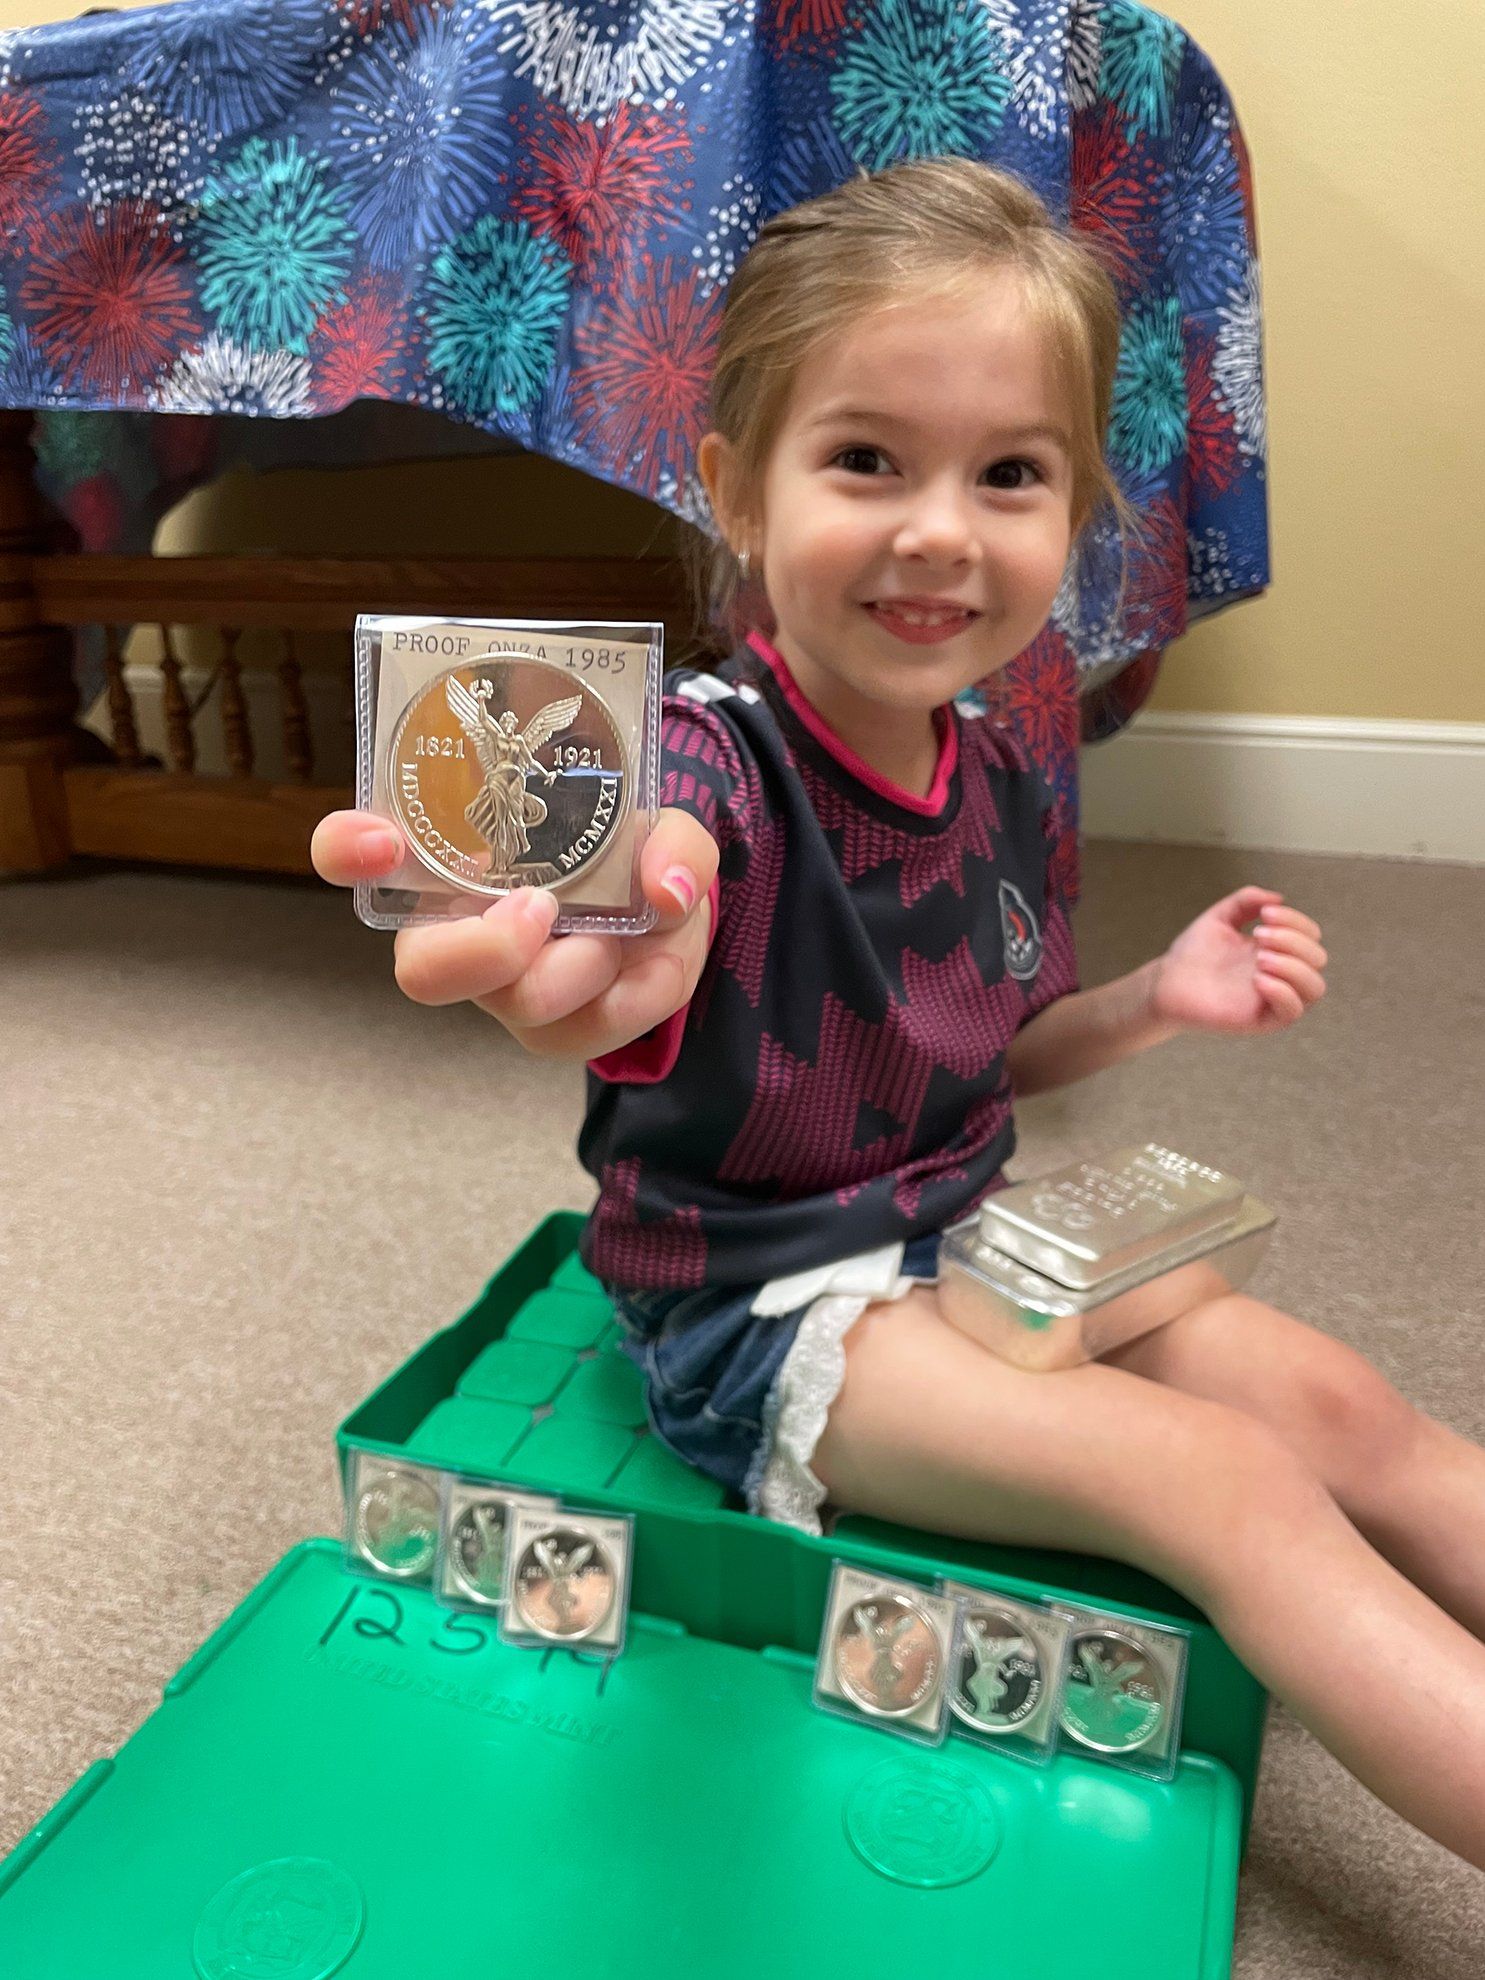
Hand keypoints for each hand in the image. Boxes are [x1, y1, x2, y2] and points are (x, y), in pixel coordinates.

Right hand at [309, 805, 718, 1058]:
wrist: (668, 912)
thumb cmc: (625, 855)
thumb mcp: (656, 822)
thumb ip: (671, 841)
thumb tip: (666, 890)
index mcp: (448, 857)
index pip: (349, 852)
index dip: (346, 849)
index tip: (382, 840)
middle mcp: (457, 932)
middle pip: (425, 971)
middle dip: (486, 950)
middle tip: (542, 907)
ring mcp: (502, 990)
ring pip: (523, 1003)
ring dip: (593, 962)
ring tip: (629, 927)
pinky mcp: (554, 1032)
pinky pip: (591, 1031)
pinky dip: (644, 991)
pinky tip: (659, 962)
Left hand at [1148, 887, 1326, 1035]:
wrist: (1166, 982)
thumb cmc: (1193, 953)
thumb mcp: (1221, 917)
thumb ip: (1246, 900)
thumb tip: (1278, 898)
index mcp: (1277, 950)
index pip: (1311, 936)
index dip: (1296, 921)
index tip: (1265, 913)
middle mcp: (1282, 974)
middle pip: (1318, 959)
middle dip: (1293, 940)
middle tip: (1258, 935)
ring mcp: (1274, 998)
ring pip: (1315, 988)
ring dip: (1294, 967)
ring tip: (1260, 957)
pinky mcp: (1262, 1020)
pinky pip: (1292, 1012)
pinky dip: (1282, 992)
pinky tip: (1258, 979)